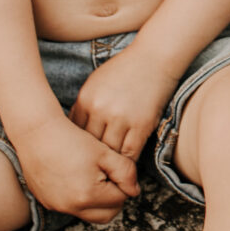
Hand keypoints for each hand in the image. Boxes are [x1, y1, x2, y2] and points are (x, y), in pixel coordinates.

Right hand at [11, 110, 139, 221]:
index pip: (120, 199)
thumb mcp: (104, 152)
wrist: (36, 132)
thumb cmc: (71, 139)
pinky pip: (70, 207)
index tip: (116, 168)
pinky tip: (76, 176)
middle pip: (106, 215)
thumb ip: (125, 172)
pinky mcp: (46, 201)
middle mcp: (70, 207)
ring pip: (88, 213)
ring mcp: (56, 206)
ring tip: (92, 174)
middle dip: (113, 199)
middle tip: (109, 176)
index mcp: (88, 196)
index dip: (123, 183)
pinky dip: (78, 198)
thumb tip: (134, 191)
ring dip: (96, 200)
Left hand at [69, 42, 175, 162]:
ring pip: (109, 153)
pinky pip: (130, 153)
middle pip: (89, 146)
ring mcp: (120, 118)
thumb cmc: (125, 69)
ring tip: (108, 174)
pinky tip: (126, 167)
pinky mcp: (141, 125)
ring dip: (110, 163)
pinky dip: (127, 162)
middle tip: (91, 171)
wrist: (155, 57)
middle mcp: (100, 110)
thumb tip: (75, 130)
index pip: (74, 133)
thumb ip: (85, 105)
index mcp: (85, 99)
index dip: (77, 147)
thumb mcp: (96, 82)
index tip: (80, 156)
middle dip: (91, 158)